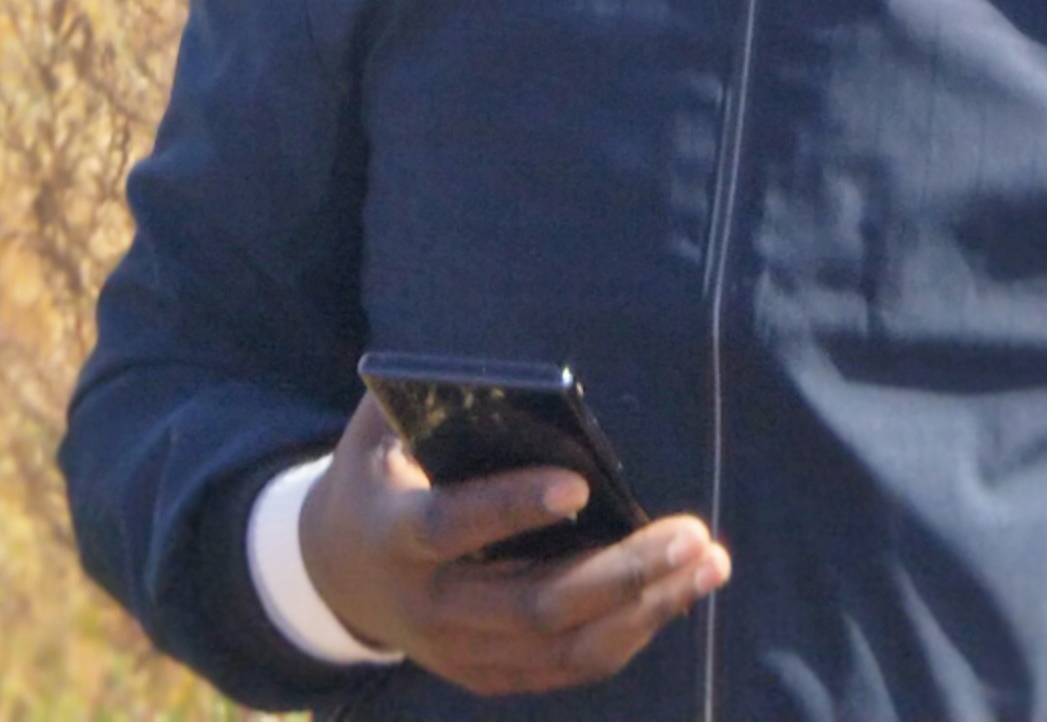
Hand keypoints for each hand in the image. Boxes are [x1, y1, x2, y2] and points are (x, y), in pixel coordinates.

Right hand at [298, 392, 730, 697]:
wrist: (338, 569)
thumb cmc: (383, 468)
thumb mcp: (385, 423)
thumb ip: (438, 396)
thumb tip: (522, 372)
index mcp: (394, 532)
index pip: (453, 526)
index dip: (513, 509)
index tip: (581, 484)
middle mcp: (426, 608)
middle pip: (534, 604)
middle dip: (621, 571)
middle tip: (691, 530)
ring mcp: (458, 652)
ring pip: (563, 647)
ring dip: (645, 607)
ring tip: (708, 562)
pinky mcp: (486, 674)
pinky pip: (567, 666)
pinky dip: (629, 634)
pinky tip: (677, 594)